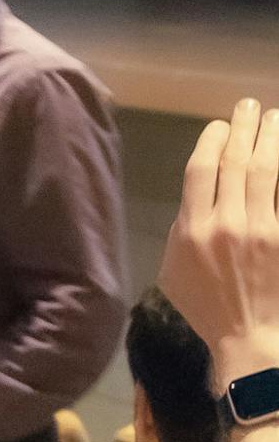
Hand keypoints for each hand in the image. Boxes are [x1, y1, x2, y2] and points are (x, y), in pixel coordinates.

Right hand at [158, 99, 278, 388]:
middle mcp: (227, 223)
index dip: (210, 141)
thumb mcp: (173, 273)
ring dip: (271, 137)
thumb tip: (196, 204)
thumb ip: (182, 233)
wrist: (249, 336)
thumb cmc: (206, 309)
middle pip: (236, 161)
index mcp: (193, 230)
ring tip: (274, 118)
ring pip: (267, 170)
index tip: (218, 126)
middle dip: (243, 127)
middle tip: (249, 106)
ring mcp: (262, 229)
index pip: (201, 170)